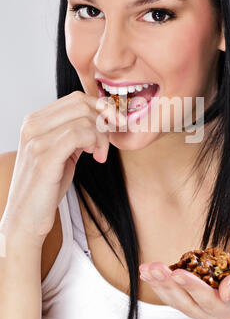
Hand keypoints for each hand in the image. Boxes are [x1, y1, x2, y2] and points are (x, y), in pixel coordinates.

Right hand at [0, 91, 126, 247]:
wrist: (25, 219)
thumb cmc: (45, 187)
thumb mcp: (60, 153)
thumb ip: (73, 134)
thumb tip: (100, 120)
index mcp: (34, 121)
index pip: (75, 99)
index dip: (101, 108)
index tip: (114, 124)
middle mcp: (32, 126)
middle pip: (81, 104)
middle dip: (104, 120)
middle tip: (108, 142)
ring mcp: (36, 140)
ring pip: (84, 118)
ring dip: (101, 136)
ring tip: (99, 154)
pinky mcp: (44, 156)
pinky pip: (79, 134)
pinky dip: (95, 143)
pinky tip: (96, 157)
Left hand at [139, 243, 229, 318]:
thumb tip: (226, 291)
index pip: (210, 301)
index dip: (193, 287)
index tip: (177, 272)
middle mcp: (216, 316)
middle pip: (189, 303)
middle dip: (169, 285)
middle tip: (154, 267)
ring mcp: (202, 310)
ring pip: (177, 301)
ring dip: (160, 284)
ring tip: (146, 269)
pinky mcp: (192, 301)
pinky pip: (174, 295)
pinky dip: (160, 283)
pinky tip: (148, 272)